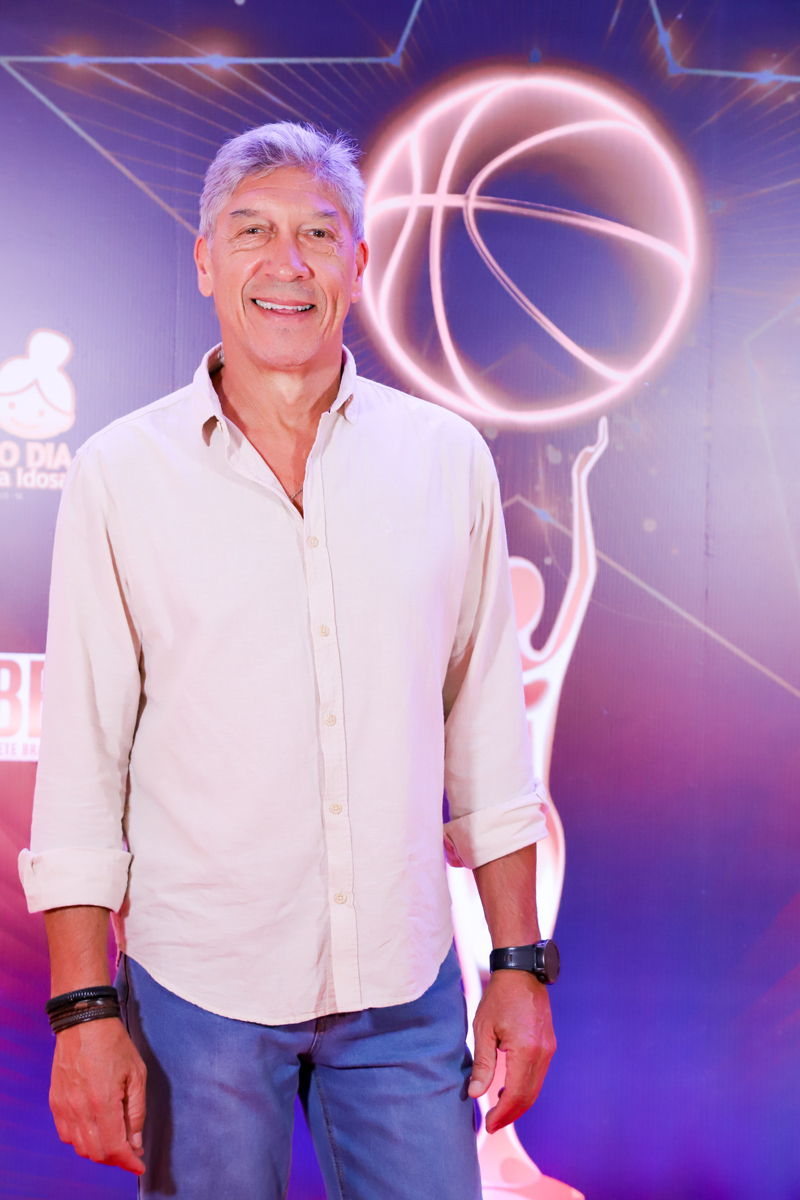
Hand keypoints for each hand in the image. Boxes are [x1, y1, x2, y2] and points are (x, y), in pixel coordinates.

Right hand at [49, 1017, 146, 1174]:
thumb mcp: (136, 1074)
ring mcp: (64, 1107)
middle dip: (116, 1158)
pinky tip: (95, 1130)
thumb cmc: (114, 1043)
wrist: (83, 1022)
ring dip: (99, 1151)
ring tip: (115, 1140)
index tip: (139, 1165)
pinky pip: (66, 1135)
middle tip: (130, 1151)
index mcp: (103, 1101)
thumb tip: (135, 1142)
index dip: (128, 1162)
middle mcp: (80, 1108)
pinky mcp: (55, 1102)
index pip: (115, 1147)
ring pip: (80, 1147)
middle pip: (96, 1153)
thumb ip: (136, 1112)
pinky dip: (81, 1140)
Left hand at [468, 969, 555, 1132]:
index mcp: (526, 1050)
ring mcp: (549, 1049)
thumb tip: (476, 1094)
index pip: (516, 1094)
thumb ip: (482, 1064)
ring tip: (498, 1109)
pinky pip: (538, 1075)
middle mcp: (542, 1053)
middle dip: (511, 1114)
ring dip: (518, 1102)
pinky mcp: (549, 1044)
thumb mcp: (484, 1029)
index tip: (489, 1125)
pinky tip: (508, 1088)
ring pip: (536, 1087)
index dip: (503, 1114)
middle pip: (529, 1096)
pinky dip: (525, 1088)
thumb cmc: (499, 997)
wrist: (522, 972)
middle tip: (492, 1124)